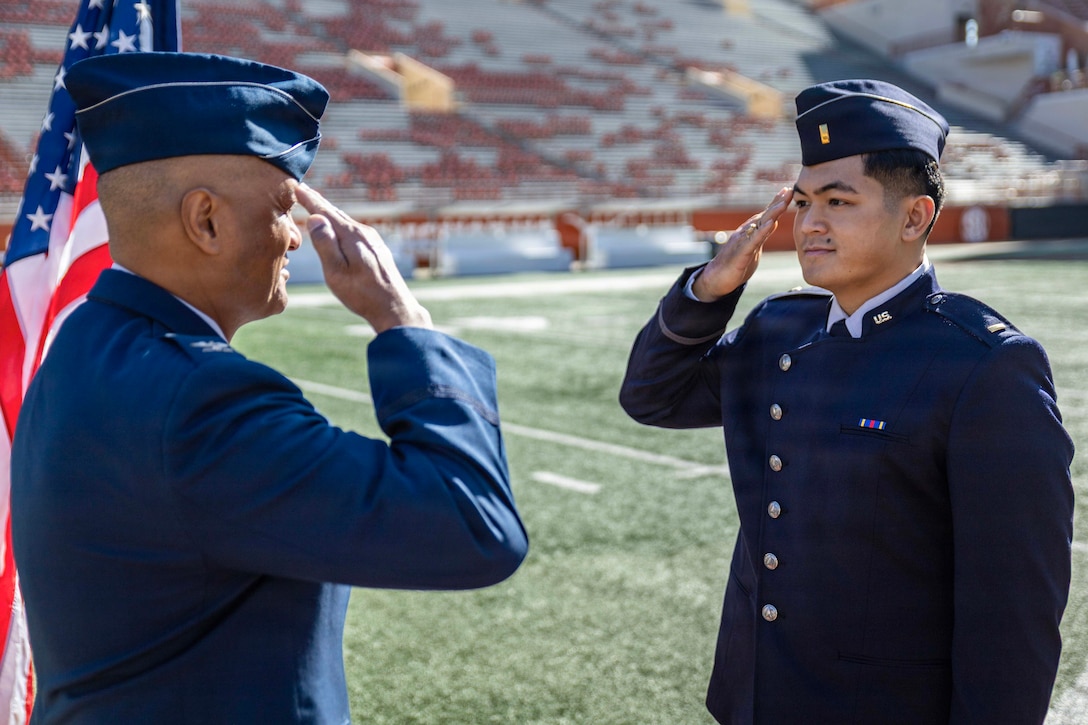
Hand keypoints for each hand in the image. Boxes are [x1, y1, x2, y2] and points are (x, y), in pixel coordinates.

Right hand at [295, 184, 432, 332]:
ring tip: (319, 207)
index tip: (297, 186)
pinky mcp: (377, 250)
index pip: (325, 212)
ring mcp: (373, 241)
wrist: (394, 308)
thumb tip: (315, 217)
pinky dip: (342, 226)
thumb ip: (325, 244)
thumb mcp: (336, 272)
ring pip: (347, 222)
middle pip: (336, 214)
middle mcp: (364, 233)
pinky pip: (354, 232)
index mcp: (351, 235)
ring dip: (331, 214)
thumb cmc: (362, 293)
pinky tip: (340, 230)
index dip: (309, 199)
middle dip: (319, 202)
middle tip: (304, 190)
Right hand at [691, 187, 792, 301]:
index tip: (788, 190)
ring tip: (783, 203)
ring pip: (759, 225)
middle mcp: (745, 233)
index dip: (777, 203)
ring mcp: (742, 242)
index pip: (766, 215)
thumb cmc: (735, 265)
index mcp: (751, 233)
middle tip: (789, 190)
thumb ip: (762, 236)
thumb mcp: (753, 248)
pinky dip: (761, 232)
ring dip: (772, 213)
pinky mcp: (740, 254)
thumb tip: (773, 223)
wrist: (716, 279)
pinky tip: (770, 224)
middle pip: (764, 215)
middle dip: (777, 202)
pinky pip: (752, 241)